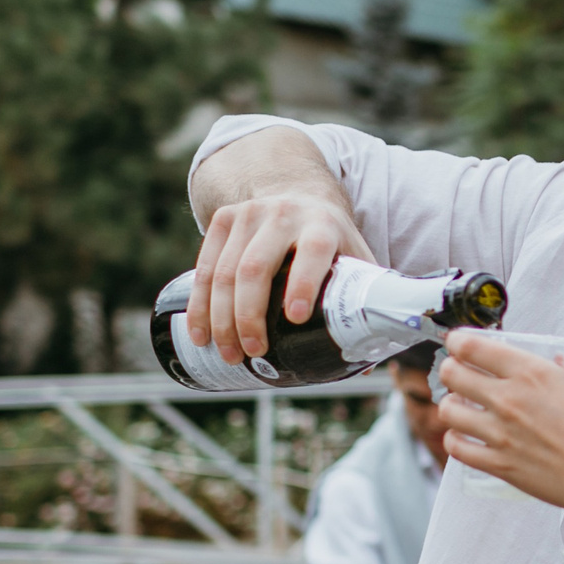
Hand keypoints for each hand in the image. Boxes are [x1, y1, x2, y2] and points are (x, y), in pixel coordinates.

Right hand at [188, 190, 373, 361]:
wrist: (299, 196)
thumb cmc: (332, 241)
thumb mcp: (354, 259)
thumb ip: (360, 302)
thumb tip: (362, 368)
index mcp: (323, 225)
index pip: (313, 252)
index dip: (303, 284)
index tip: (295, 318)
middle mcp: (284, 214)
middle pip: (256, 267)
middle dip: (249, 315)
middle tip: (253, 353)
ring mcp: (248, 214)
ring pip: (225, 271)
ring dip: (221, 318)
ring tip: (229, 354)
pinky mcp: (222, 219)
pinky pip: (204, 267)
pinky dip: (200, 305)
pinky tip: (201, 333)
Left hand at [434, 330, 563, 513]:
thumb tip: (560, 361)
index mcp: (531, 373)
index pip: (473, 347)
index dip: (458, 341)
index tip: (459, 343)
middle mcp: (508, 399)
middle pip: (452, 374)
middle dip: (452, 369)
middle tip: (459, 373)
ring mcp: (499, 433)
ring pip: (448, 410)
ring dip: (452, 404)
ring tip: (463, 406)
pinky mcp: (498, 463)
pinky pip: (457, 447)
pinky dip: (456, 439)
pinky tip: (466, 436)